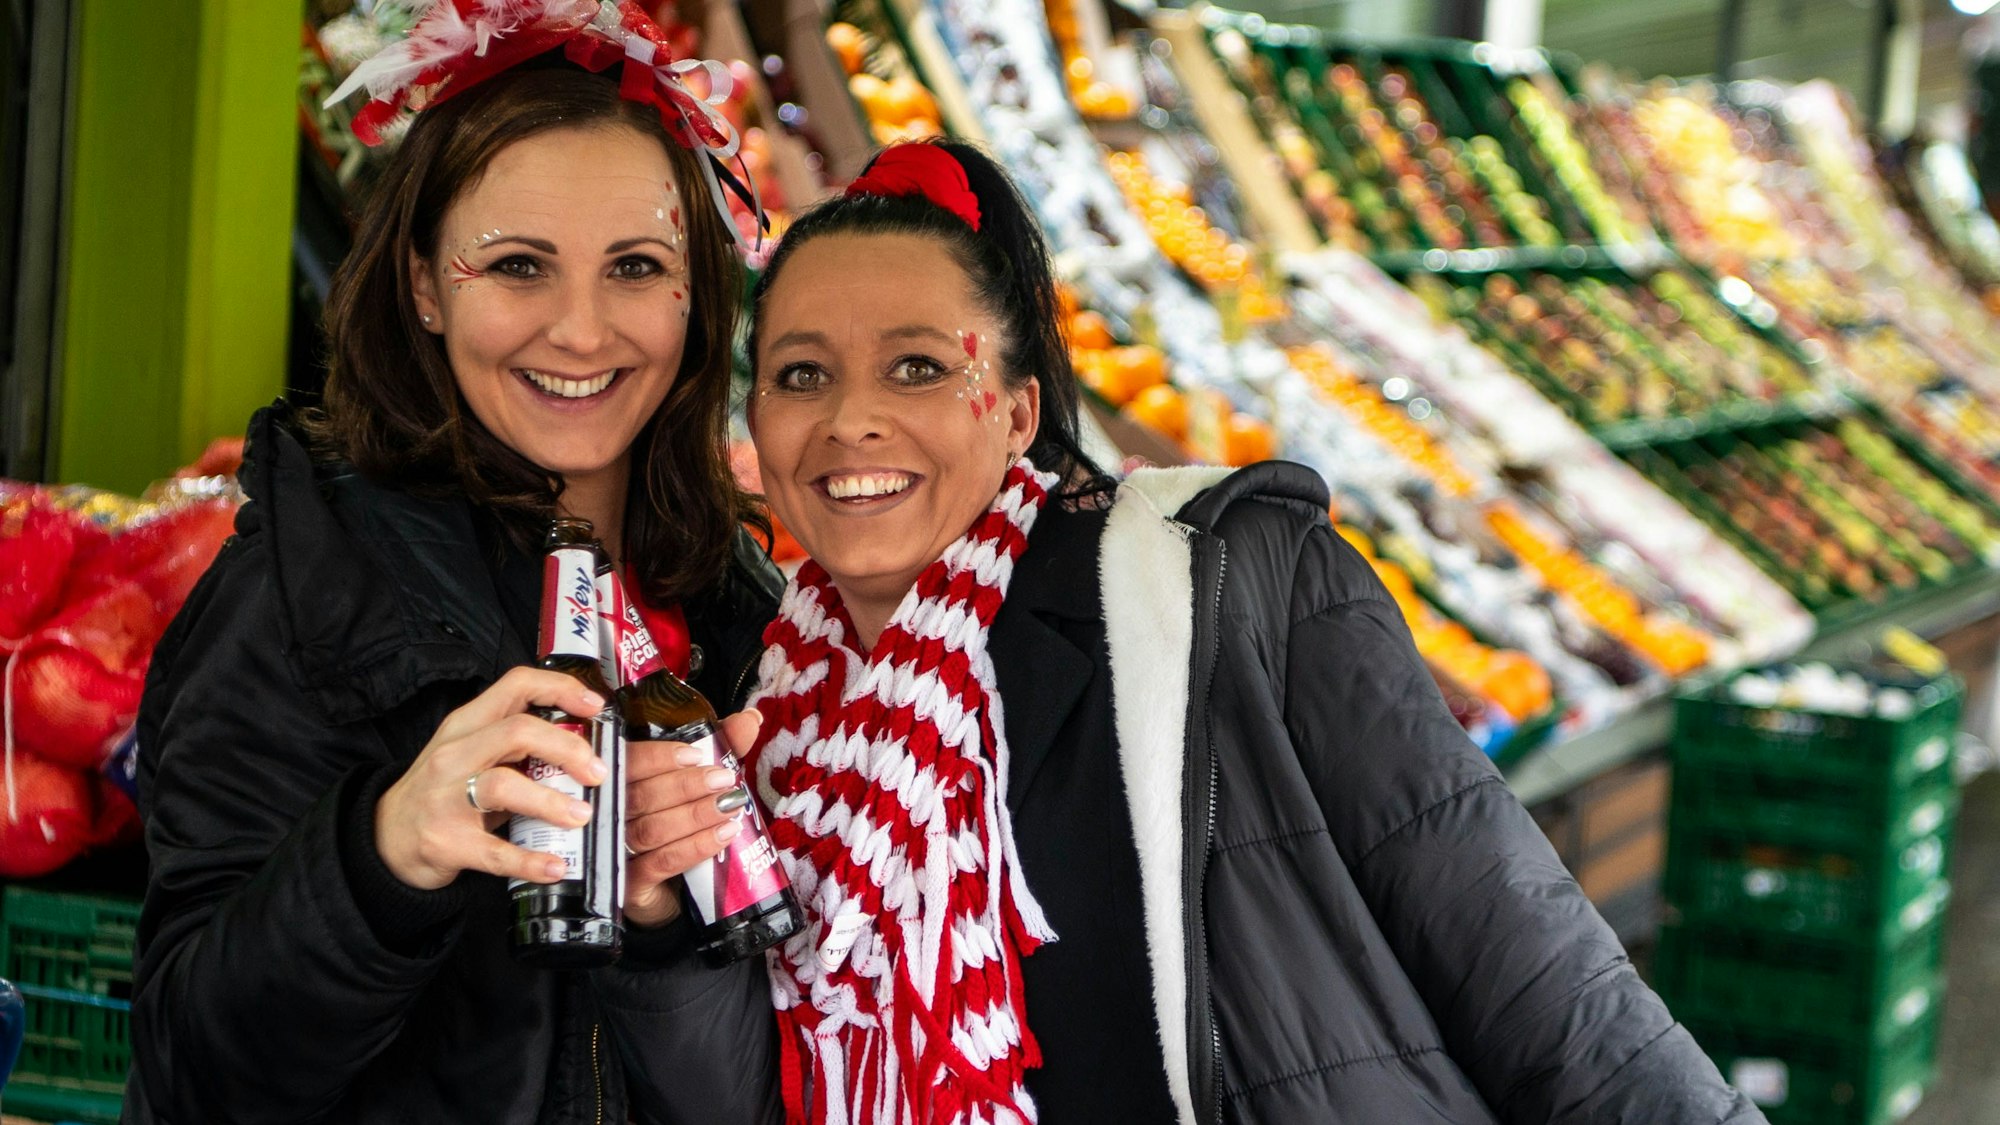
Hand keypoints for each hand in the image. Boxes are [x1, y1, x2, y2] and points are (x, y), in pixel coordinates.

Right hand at [375, 667, 609, 890]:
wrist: (384, 837)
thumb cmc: (442, 791)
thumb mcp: (471, 753)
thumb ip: (515, 744)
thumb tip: (583, 745)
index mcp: (466, 726)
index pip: (515, 686)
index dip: (559, 689)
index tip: (594, 705)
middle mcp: (454, 755)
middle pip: (517, 732)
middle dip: (566, 748)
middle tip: (597, 773)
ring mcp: (446, 799)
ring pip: (503, 785)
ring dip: (550, 802)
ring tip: (582, 816)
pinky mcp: (446, 842)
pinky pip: (494, 851)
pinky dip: (529, 861)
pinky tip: (555, 866)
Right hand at [621, 710, 764, 928]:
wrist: (670, 890)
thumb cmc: (680, 826)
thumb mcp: (700, 783)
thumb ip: (720, 748)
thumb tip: (751, 719)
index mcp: (621, 782)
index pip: (627, 762)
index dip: (658, 757)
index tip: (695, 755)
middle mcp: (612, 814)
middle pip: (640, 796)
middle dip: (686, 786)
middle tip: (724, 779)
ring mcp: (617, 851)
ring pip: (651, 829)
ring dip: (695, 815)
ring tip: (730, 806)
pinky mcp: (630, 885)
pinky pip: (660, 863)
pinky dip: (694, 847)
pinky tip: (723, 836)